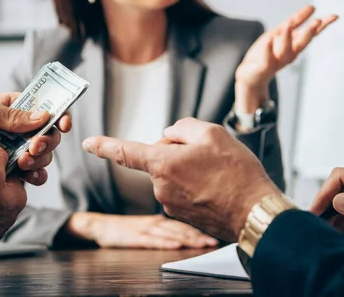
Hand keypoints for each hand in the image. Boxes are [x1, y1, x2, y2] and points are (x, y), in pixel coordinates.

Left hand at [0, 93, 71, 184]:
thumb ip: (9, 114)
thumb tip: (42, 116)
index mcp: (13, 108)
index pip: (45, 109)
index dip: (59, 116)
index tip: (63, 124)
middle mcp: (17, 129)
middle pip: (48, 136)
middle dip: (46, 144)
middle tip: (32, 149)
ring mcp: (12, 149)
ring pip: (40, 157)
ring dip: (38, 161)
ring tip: (22, 163)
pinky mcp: (5, 168)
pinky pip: (27, 174)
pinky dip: (32, 176)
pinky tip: (28, 178)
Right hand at [67, 213, 217, 248]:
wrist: (99, 226)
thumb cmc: (125, 228)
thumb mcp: (147, 224)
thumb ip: (165, 228)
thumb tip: (187, 234)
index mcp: (160, 220)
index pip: (184, 223)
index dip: (201, 228)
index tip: (216, 233)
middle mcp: (155, 223)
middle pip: (181, 229)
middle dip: (199, 235)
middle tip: (215, 241)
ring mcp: (145, 230)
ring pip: (171, 234)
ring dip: (188, 239)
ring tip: (203, 244)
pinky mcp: (135, 238)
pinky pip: (153, 240)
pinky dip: (166, 243)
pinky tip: (176, 246)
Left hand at [82, 118, 280, 241]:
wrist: (254, 212)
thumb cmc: (236, 173)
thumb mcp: (212, 133)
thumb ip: (183, 128)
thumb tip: (170, 137)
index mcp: (162, 164)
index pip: (125, 152)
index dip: (104, 145)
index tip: (88, 143)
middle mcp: (161, 187)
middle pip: (160, 159)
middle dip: (177, 152)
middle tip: (208, 155)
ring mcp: (171, 204)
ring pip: (173, 174)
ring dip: (188, 169)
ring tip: (217, 173)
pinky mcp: (182, 215)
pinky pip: (182, 190)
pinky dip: (195, 185)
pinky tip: (216, 185)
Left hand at [234, 5, 337, 112]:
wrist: (251, 75)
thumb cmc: (268, 52)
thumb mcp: (281, 32)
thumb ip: (296, 20)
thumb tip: (312, 7)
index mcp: (295, 44)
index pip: (312, 34)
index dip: (324, 25)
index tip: (335, 16)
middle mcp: (290, 53)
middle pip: (302, 43)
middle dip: (309, 32)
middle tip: (318, 21)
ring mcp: (277, 60)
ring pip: (285, 50)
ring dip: (288, 37)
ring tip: (289, 24)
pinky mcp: (264, 67)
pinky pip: (267, 59)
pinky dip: (268, 50)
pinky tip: (269, 40)